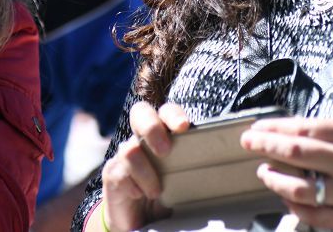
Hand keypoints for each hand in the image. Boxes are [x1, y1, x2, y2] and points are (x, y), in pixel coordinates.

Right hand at [100, 102, 190, 231]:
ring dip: (146, 173)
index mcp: (164, 135)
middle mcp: (143, 139)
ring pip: (130, 149)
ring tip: (156, 192)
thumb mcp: (186, 180)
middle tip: (165, 151)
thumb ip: (195, 166)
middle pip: (140, 112)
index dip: (173, 114)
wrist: (142, 221)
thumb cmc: (170, 196)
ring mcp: (125, 155)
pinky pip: (119, 173)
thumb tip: (219, 161)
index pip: (166, 112)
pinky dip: (133, 185)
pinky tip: (139, 195)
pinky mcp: (113, 173)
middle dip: (151, 127)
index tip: (183, 127)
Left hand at [241, 116, 332, 230]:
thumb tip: (295, 133)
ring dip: (274, 178)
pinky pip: (314, 215)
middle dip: (264, 147)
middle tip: (248, 143)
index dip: (272, 128)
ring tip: (265, 171)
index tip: (256, 128)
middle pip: (294, 153)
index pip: (301, 128)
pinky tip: (285, 195)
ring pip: (298, 187)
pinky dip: (293, 205)